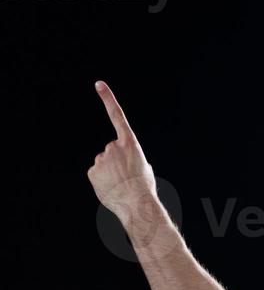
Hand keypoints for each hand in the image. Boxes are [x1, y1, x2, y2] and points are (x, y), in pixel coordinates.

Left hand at [87, 81, 157, 226]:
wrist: (137, 205)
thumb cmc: (144, 189)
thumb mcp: (144, 168)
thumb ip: (132, 158)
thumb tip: (123, 164)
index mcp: (130, 144)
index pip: (117, 116)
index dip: (108, 99)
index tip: (99, 84)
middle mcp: (113, 146)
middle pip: (111, 152)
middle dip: (116, 163)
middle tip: (127, 178)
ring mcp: (101, 158)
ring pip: (103, 164)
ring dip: (110, 174)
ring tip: (120, 186)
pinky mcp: (92, 172)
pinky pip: (96, 175)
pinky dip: (102, 182)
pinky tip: (111, 189)